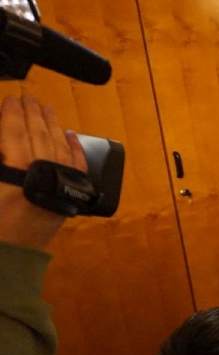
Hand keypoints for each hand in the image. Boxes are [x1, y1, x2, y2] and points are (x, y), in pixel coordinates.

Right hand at [0, 95, 86, 249]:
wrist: (11, 256)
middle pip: (38, 136)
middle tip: (30, 97)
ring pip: (58, 146)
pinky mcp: (69, 196)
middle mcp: (41, 174)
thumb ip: (1, 160)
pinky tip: (71, 134)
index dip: (11, 114)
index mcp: (14, 172)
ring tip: (46, 109)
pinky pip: (76, 166)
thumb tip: (4, 141)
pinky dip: (74, 148)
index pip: (13, 134)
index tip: (11, 98)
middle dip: (33, 115)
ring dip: (52, 125)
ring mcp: (59, 184)